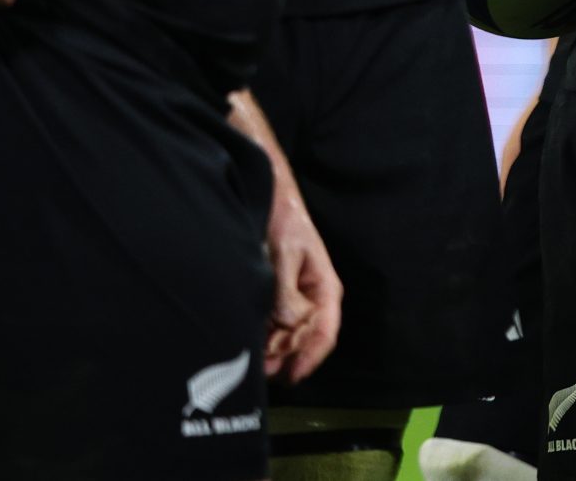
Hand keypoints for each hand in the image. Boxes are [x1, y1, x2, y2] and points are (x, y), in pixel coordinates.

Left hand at [266, 185, 342, 382]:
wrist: (269, 200)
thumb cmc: (285, 223)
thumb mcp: (286, 255)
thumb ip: (286, 291)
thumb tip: (288, 324)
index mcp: (324, 290)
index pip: (325, 333)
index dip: (310, 357)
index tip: (292, 375)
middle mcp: (312, 301)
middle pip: (303, 341)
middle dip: (284, 355)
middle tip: (261, 364)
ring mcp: (293, 302)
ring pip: (287, 337)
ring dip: (272, 350)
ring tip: (252, 357)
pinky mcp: (276, 301)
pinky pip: (273, 327)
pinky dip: (263, 338)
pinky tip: (249, 342)